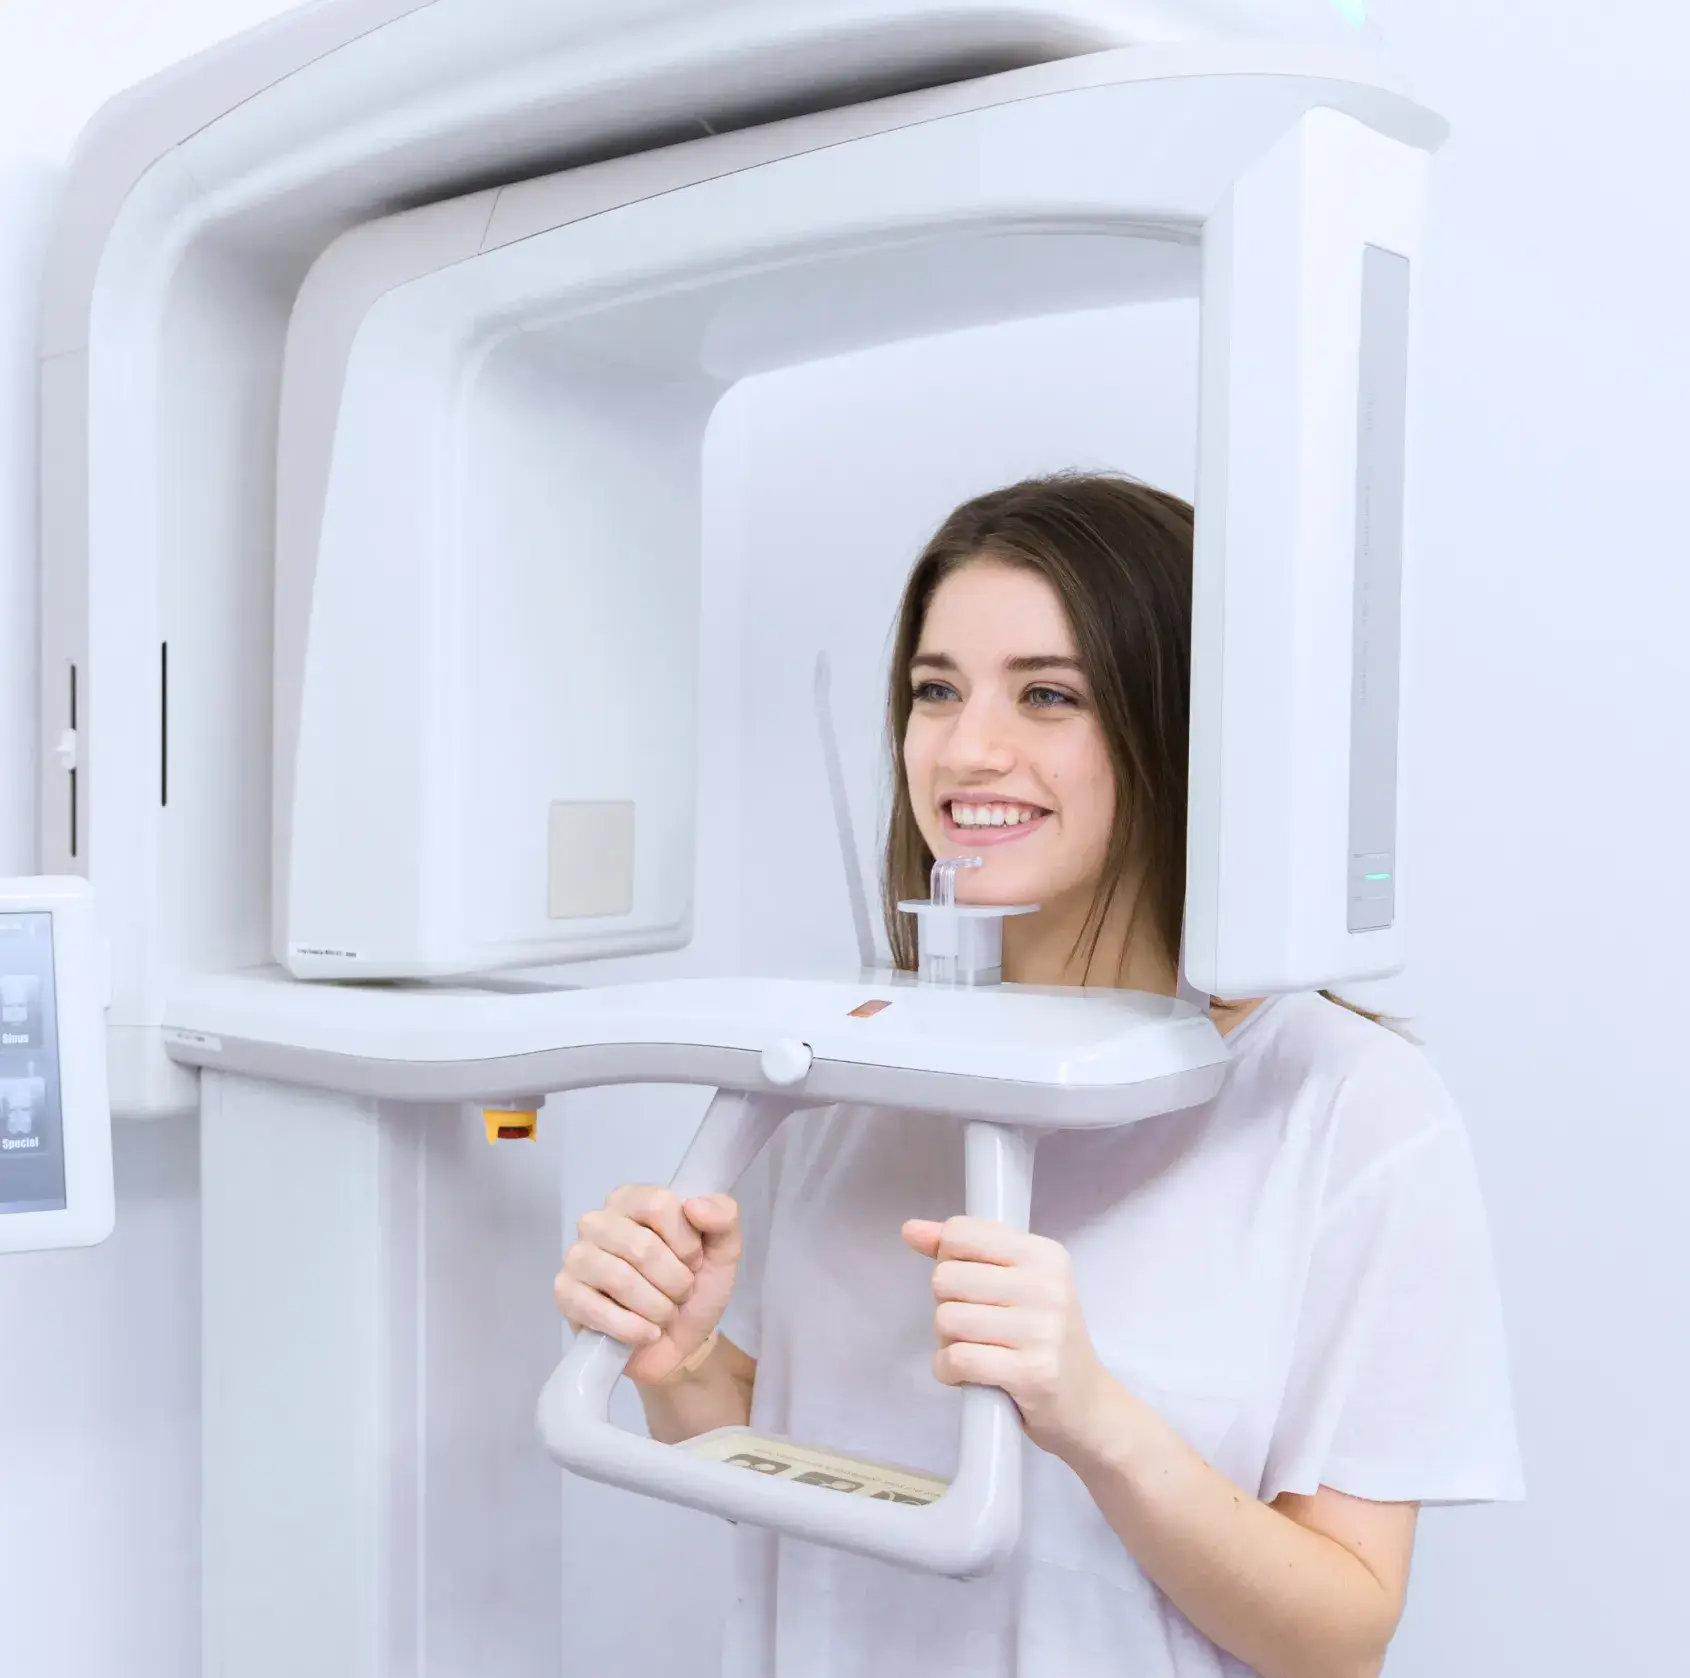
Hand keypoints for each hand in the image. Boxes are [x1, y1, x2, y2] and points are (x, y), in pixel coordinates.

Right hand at [555, 1186, 740, 1385]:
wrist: (679, 1343)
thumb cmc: (695, 1286)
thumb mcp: (723, 1250)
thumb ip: (723, 1217)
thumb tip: (695, 1204)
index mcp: (633, 1199)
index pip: (660, 1205)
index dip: (686, 1242)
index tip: (693, 1262)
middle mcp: (598, 1221)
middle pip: (642, 1246)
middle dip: (675, 1281)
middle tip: (680, 1294)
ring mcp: (577, 1257)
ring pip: (621, 1279)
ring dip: (657, 1307)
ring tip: (664, 1314)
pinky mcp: (565, 1294)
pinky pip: (597, 1310)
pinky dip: (633, 1329)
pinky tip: (647, 1333)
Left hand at [902, 1215, 1110, 1460]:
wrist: (1087, 1406)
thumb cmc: (1042, 1338)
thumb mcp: (1013, 1283)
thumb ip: (962, 1252)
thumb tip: (911, 1230)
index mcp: (1043, 1254)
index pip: (961, 1234)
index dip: (948, 1261)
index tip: (970, 1286)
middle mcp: (1046, 1285)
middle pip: (945, 1278)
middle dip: (946, 1306)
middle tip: (974, 1327)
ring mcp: (1042, 1329)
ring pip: (946, 1319)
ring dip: (946, 1342)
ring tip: (974, 1351)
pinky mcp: (1031, 1372)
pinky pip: (957, 1359)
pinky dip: (948, 1370)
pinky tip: (967, 1375)